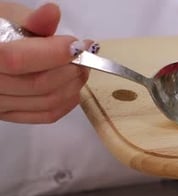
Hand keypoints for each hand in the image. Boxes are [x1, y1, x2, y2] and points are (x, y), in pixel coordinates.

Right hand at [0, 3, 90, 123]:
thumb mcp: (8, 16)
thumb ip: (32, 20)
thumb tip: (52, 13)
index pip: (17, 61)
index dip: (52, 54)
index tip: (77, 45)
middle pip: (38, 84)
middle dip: (70, 68)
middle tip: (85, 54)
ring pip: (48, 102)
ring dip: (74, 84)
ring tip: (81, 66)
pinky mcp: (12, 115)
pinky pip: (48, 115)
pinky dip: (68, 101)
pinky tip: (73, 85)